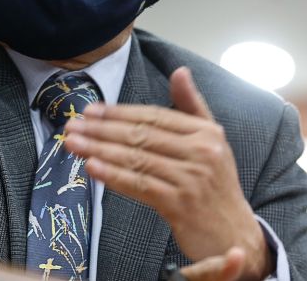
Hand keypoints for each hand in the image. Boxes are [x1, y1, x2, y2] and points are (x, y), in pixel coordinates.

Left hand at [63, 67, 272, 280]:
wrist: (234, 235)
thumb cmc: (215, 186)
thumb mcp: (211, 142)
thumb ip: (192, 107)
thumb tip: (180, 71)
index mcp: (206, 132)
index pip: (154, 116)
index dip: (120, 112)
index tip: (90, 111)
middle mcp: (202, 151)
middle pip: (142, 135)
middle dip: (102, 129)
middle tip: (72, 125)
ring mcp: (192, 178)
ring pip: (136, 159)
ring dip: (100, 150)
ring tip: (73, 144)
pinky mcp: (181, 204)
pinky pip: (140, 185)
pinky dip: (113, 176)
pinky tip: (92, 168)